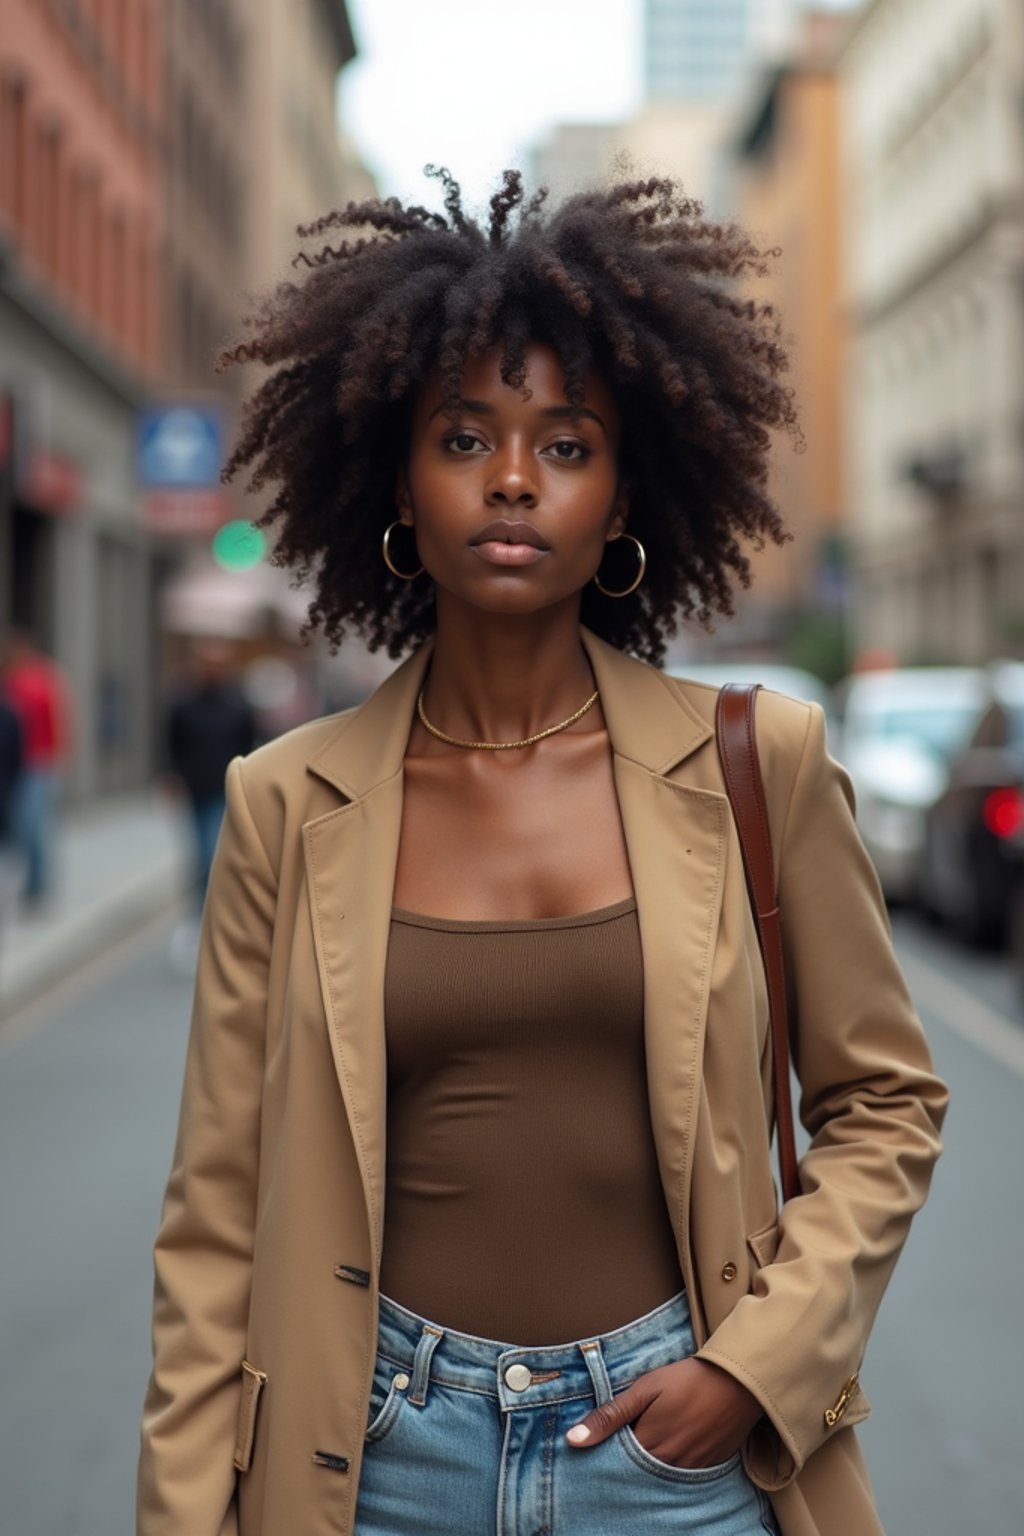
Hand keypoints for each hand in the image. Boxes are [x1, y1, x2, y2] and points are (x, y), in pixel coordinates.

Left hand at [566, 1357, 762, 1469]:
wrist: (737, 1383)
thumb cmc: (688, 1380)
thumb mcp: (645, 1389)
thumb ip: (610, 1415)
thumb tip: (573, 1439)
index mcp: (647, 1445)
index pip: (616, 1462)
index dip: (606, 1452)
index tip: (599, 1443)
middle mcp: (667, 1465)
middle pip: (635, 1473)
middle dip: (625, 1462)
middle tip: (622, 1443)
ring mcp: (688, 1470)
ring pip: (656, 1477)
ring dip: (647, 1465)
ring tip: (647, 1442)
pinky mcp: (705, 1469)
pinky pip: (679, 1477)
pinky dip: (669, 1467)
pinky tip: (668, 1448)